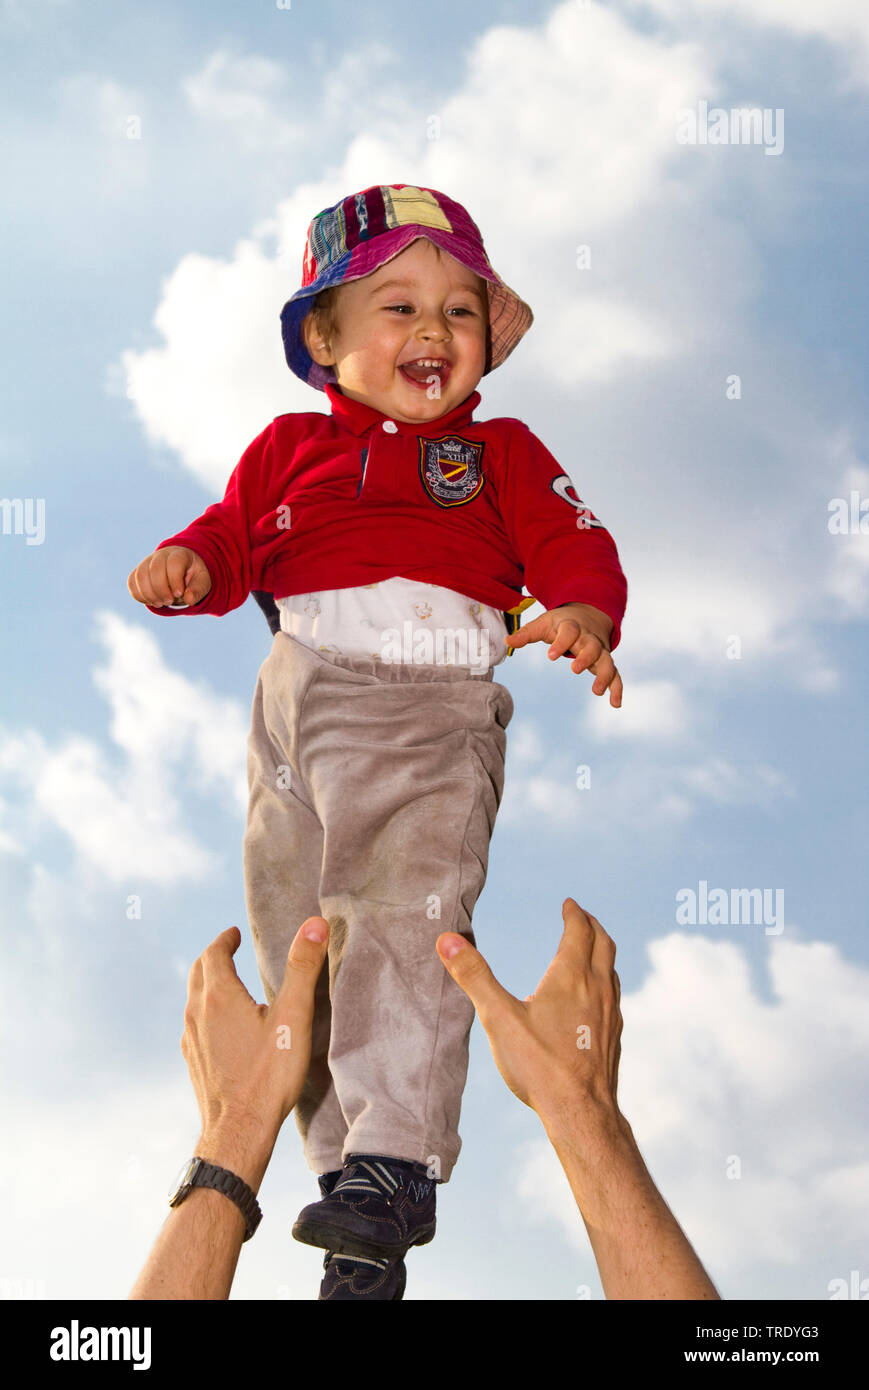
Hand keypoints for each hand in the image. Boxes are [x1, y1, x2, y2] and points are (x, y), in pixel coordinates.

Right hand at [127, 546, 211, 607]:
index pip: (174, 563)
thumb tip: (189, 599)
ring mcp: (147, 562)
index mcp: (180, 554)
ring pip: (140, 575)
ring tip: (160, 604)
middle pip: (154, 569)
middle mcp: (161, 555)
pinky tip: (150, 602)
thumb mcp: (203, 582)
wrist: (182, 570)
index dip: (174, 580)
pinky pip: (132, 582)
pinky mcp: (138, 572)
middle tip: (169, 602)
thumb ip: (198, 590)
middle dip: (161, 589)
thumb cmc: (194, 576)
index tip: (179, 594)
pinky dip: (138, 595)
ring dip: (148, 594)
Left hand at [181, 920, 328, 1147]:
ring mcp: (192, 1041)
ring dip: (207, 984)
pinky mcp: (194, 1063)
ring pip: (193, 1000)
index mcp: (219, 996)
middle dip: (213, 957)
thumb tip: (314, 923)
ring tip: (227, 983)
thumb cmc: (268, 1075)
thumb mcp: (293, 1016)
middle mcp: (198, 1014)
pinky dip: (206, 1012)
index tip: (235, 934)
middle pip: (198, 973)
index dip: (225, 940)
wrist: (238, 1132)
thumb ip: (302, 967)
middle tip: (228, 950)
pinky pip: (195, 1026)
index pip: (214, 954)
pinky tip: (222, 1027)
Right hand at [436, 898, 622, 1126]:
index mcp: (571, 977)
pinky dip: (603, 983)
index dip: (573, 914)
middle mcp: (597, 989)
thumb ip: (474, 976)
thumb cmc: (539, 1066)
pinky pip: (612, 997)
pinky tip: (591, 1001)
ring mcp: (610, 1014)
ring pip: (611, 971)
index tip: (568, 904)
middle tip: (581, 917)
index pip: (579, 931)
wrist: (582, 1114)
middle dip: (592, 925)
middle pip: (604, 944)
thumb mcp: (498, 1018)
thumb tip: (448, 940)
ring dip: (601, 954)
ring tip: (588, 952)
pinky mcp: (613, 1037)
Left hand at [506, 602, 621, 705]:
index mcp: (572, 627)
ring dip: (605, 675)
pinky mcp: (606, 661)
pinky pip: (615, 674)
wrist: (587, 614)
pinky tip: (615, 704)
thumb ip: (527, 634)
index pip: (569, 632)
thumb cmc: (560, 623)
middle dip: (586, 657)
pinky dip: (617, 688)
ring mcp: (600, 650)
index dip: (561, 642)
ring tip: (597, 691)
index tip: (551, 655)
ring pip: (607, 661)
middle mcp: (589, 638)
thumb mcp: (544, 624)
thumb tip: (507, 642)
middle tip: (575, 669)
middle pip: (592, 646)